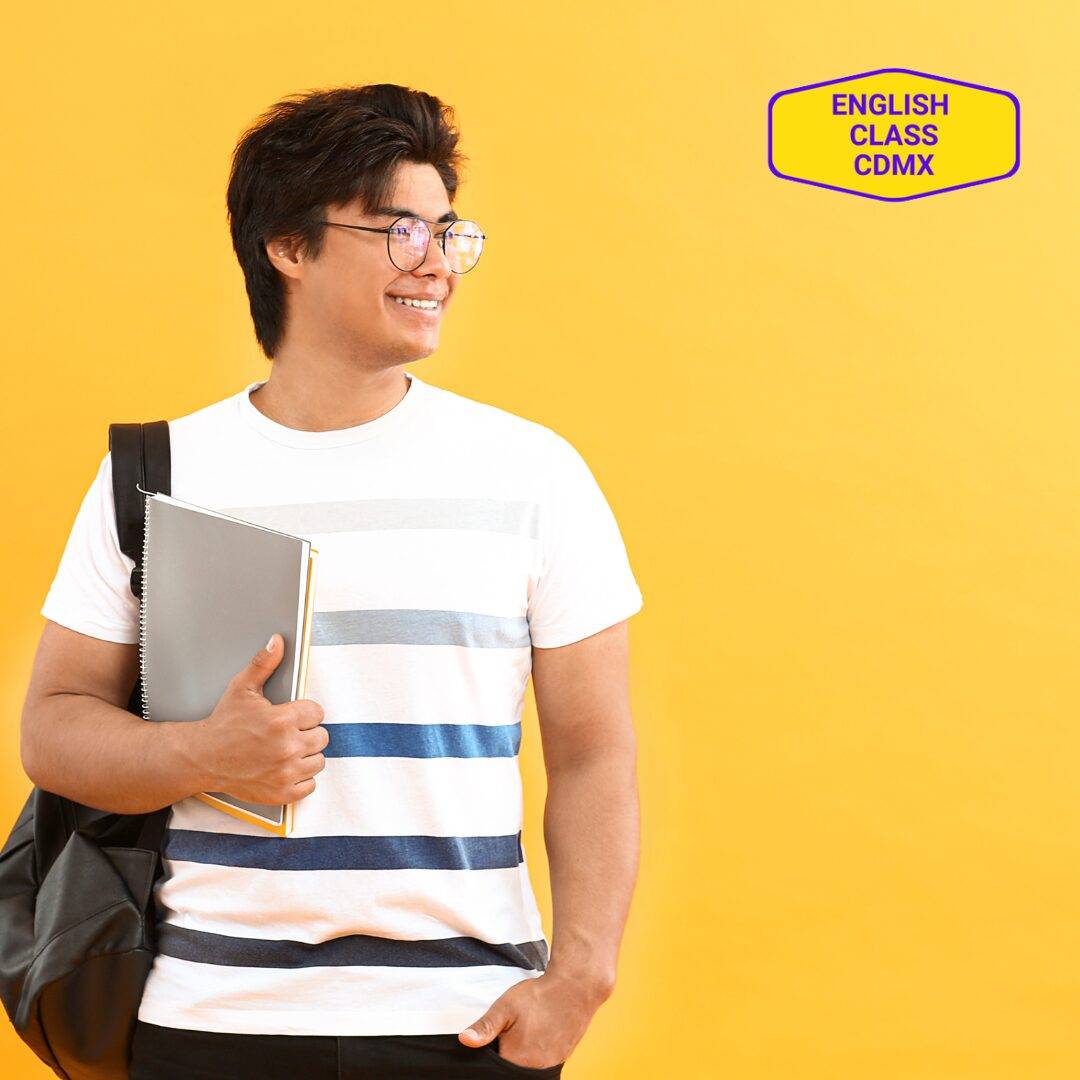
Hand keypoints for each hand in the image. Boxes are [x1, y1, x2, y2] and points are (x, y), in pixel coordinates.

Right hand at [193, 633, 327, 804]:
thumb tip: (277, 641)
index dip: (304, 712)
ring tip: (285, 750)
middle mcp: (287, 748)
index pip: (317, 712)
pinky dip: (301, 779)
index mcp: (281, 720)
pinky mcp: (282, 792)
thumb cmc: (223, 724)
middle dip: (306, 733)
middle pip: (322, 736)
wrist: (202, 758)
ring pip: (318, 760)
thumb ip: (264, 663)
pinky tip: (284, 768)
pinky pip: (310, 785)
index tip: (291, 716)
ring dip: (306, 755)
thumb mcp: (242, 688)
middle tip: (286, 733)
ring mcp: (285, 773)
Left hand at [458, 971, 607, 1069]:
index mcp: (516, 1059)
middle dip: (508, 1054)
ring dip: (523, 1054)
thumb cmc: (539, 995)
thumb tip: (464, 1041)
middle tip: (515, 1029)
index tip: (499, 1037)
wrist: (576, 987)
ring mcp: (551, 1064)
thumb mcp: (506, 1006)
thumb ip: (485, 1026)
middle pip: (512, 1068)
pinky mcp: (562, 1058)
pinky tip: (539, 1033)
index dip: (493, 1053)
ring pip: (528, 1067)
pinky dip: (537, 1052)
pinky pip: (543, 1063)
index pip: (496, 1067)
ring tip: (528, 1029)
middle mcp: (534, 1069)